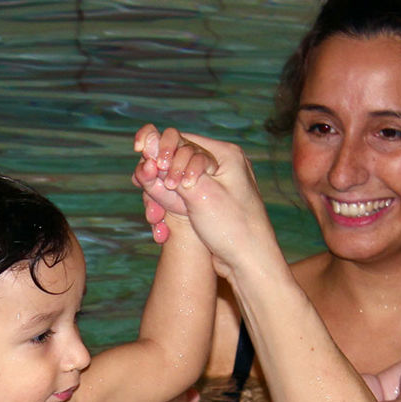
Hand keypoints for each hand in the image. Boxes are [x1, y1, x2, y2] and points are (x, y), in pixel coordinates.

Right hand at [135, 130, 275, 277]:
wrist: (250, 261)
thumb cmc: (232, 226)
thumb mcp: (199, 194)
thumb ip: (172, 168)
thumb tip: (150, 144)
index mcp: (226, 154)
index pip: (184, 140)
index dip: (163, 154)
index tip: (155, 174)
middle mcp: (223, 164)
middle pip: (179, 158)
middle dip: (161, 176)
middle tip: (153, 192)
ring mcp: (218, 183)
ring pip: (178, 178)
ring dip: (162, 194)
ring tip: (155, 216)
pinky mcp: (212, 201)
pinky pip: (185, 195)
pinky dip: (172, 205)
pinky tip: (162, 225)